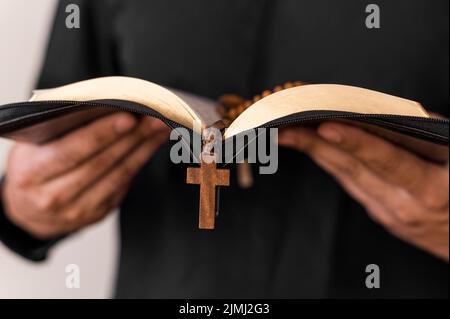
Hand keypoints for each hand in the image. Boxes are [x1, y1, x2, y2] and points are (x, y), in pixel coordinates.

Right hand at [2, 112, 169, 239]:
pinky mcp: (98, 212)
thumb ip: (60, 131)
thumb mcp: (31, 148)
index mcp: (33, 173)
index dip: (102, 134)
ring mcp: (78, 209)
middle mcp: (54, 196)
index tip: (128, 118)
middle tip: (154, 117)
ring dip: (143, 149)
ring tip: (160, 128)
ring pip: (118, 175)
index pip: (72, 151)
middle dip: (133, 138)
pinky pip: (124, 184)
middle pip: (102, 163)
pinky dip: (140, 161)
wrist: (29, 211)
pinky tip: (151, 145)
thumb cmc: (32, 169)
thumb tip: (103, 107)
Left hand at [278, 122, 448, 260]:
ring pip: (346, 177)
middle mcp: (404, 205)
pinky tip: (315, 148)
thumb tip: (388, 115)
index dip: (353, 142)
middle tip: (284, 125)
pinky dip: (333, 164)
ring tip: (289, 133)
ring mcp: (389, 213)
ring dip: (316, 153)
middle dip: (314, 145)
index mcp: (430, 189)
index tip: (324, 126)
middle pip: (352, 169)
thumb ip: (430, 136)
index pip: (384, 159)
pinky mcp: (383, 216)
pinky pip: (354, 185)